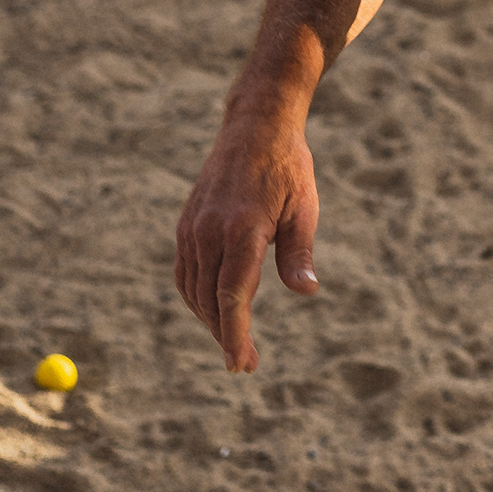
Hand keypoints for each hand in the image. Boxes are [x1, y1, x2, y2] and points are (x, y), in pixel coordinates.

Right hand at [174, 98, 319, 374]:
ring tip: (235, 341)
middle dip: (226, 336)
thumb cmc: (288, 167)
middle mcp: (209, 231)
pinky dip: (197, 298)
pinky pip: (185, 273)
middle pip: (210, 301)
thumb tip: (307, 292)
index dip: (235, 335)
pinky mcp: (186, 225)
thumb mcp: (303, 207)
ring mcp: (193, 228)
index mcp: (242, 228)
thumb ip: (299, 253)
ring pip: (193, 291)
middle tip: (246, 364)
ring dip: (210, 320)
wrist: (255, 126)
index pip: (232, 296)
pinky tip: (214, 309)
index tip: (241, 365)